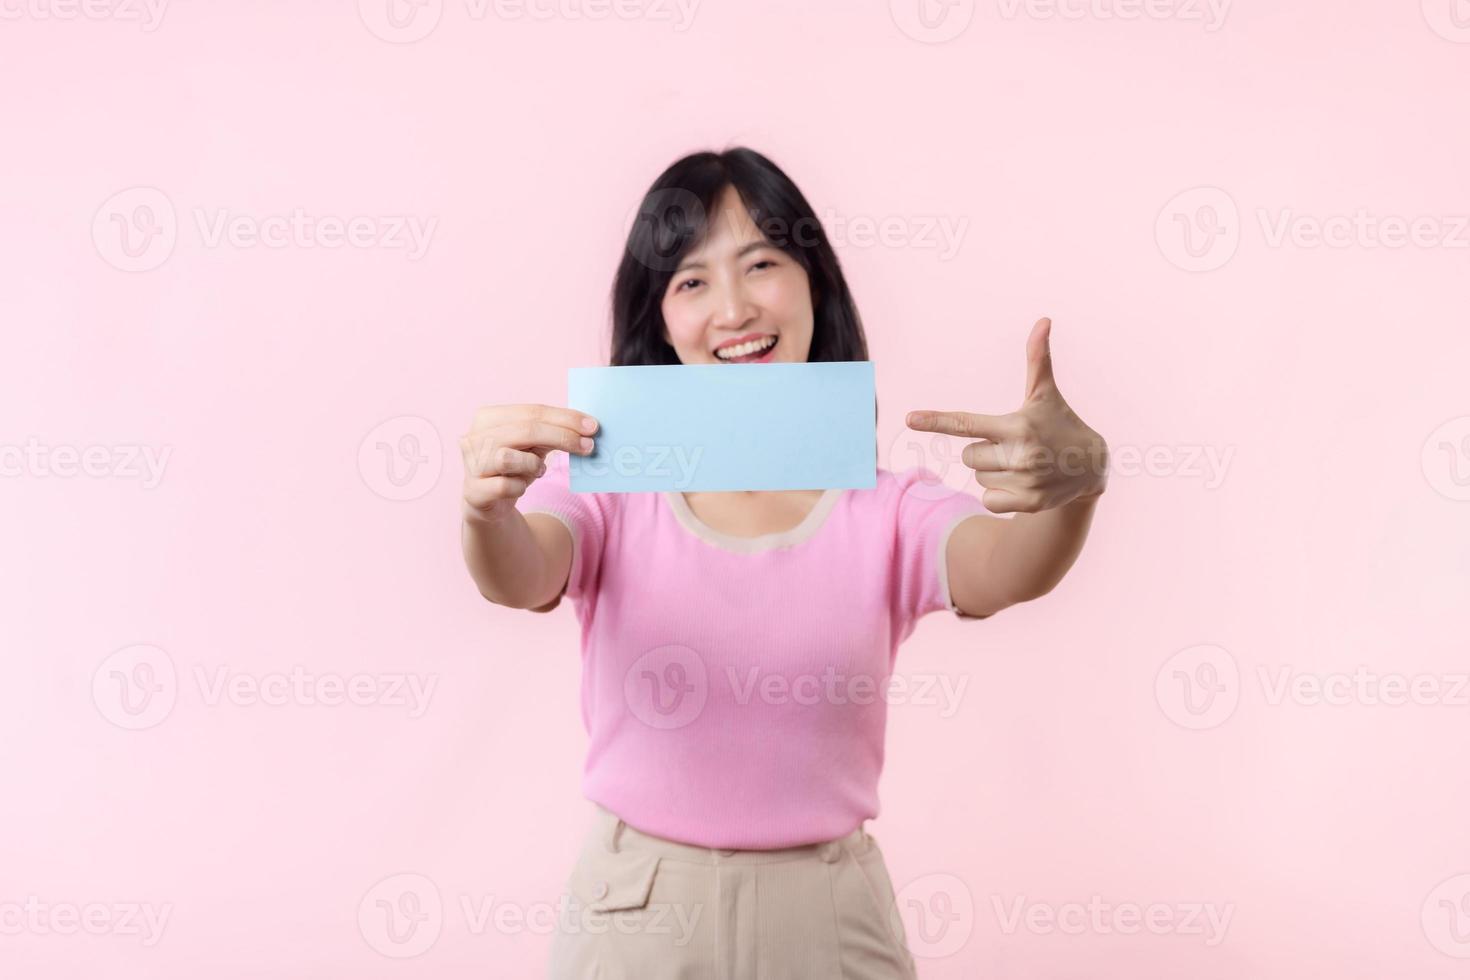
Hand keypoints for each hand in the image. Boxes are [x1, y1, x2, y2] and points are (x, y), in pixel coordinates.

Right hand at [460, 404, 598, 523]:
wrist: (488, 502)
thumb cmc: (513, 467)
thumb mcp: (533, 445)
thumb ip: (554, 432)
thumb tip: (588, 427)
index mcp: (488, 418)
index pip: (532, 412)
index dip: (565, 418)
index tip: (593, 426)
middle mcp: (475, 438)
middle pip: (525, 430)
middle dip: (562, 436)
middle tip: (589, 446)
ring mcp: (472, 465)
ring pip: (510, 458)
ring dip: (533, 465)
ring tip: (538, 470)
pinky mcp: (474, 492)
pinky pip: (505, 486)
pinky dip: (520, 487)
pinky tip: (520, 486)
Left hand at [905, 318, 1107, 513]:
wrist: (1093, 465)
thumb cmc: (1060, 423)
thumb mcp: (1045, 394)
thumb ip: (1037, 359)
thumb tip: (1043, 320)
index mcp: (1017, 425)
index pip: (967, 424)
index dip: (936, 420)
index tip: (909, 419)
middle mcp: (1020, 453)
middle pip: (968, 456)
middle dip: (985, 451)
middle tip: (1013, 446)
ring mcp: (1026, 480)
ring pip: (979, 478)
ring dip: (994, 472)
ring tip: (1024, 463)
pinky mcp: (1030, 503)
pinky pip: (989, 500)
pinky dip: (999, 495)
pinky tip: (1023, 484)